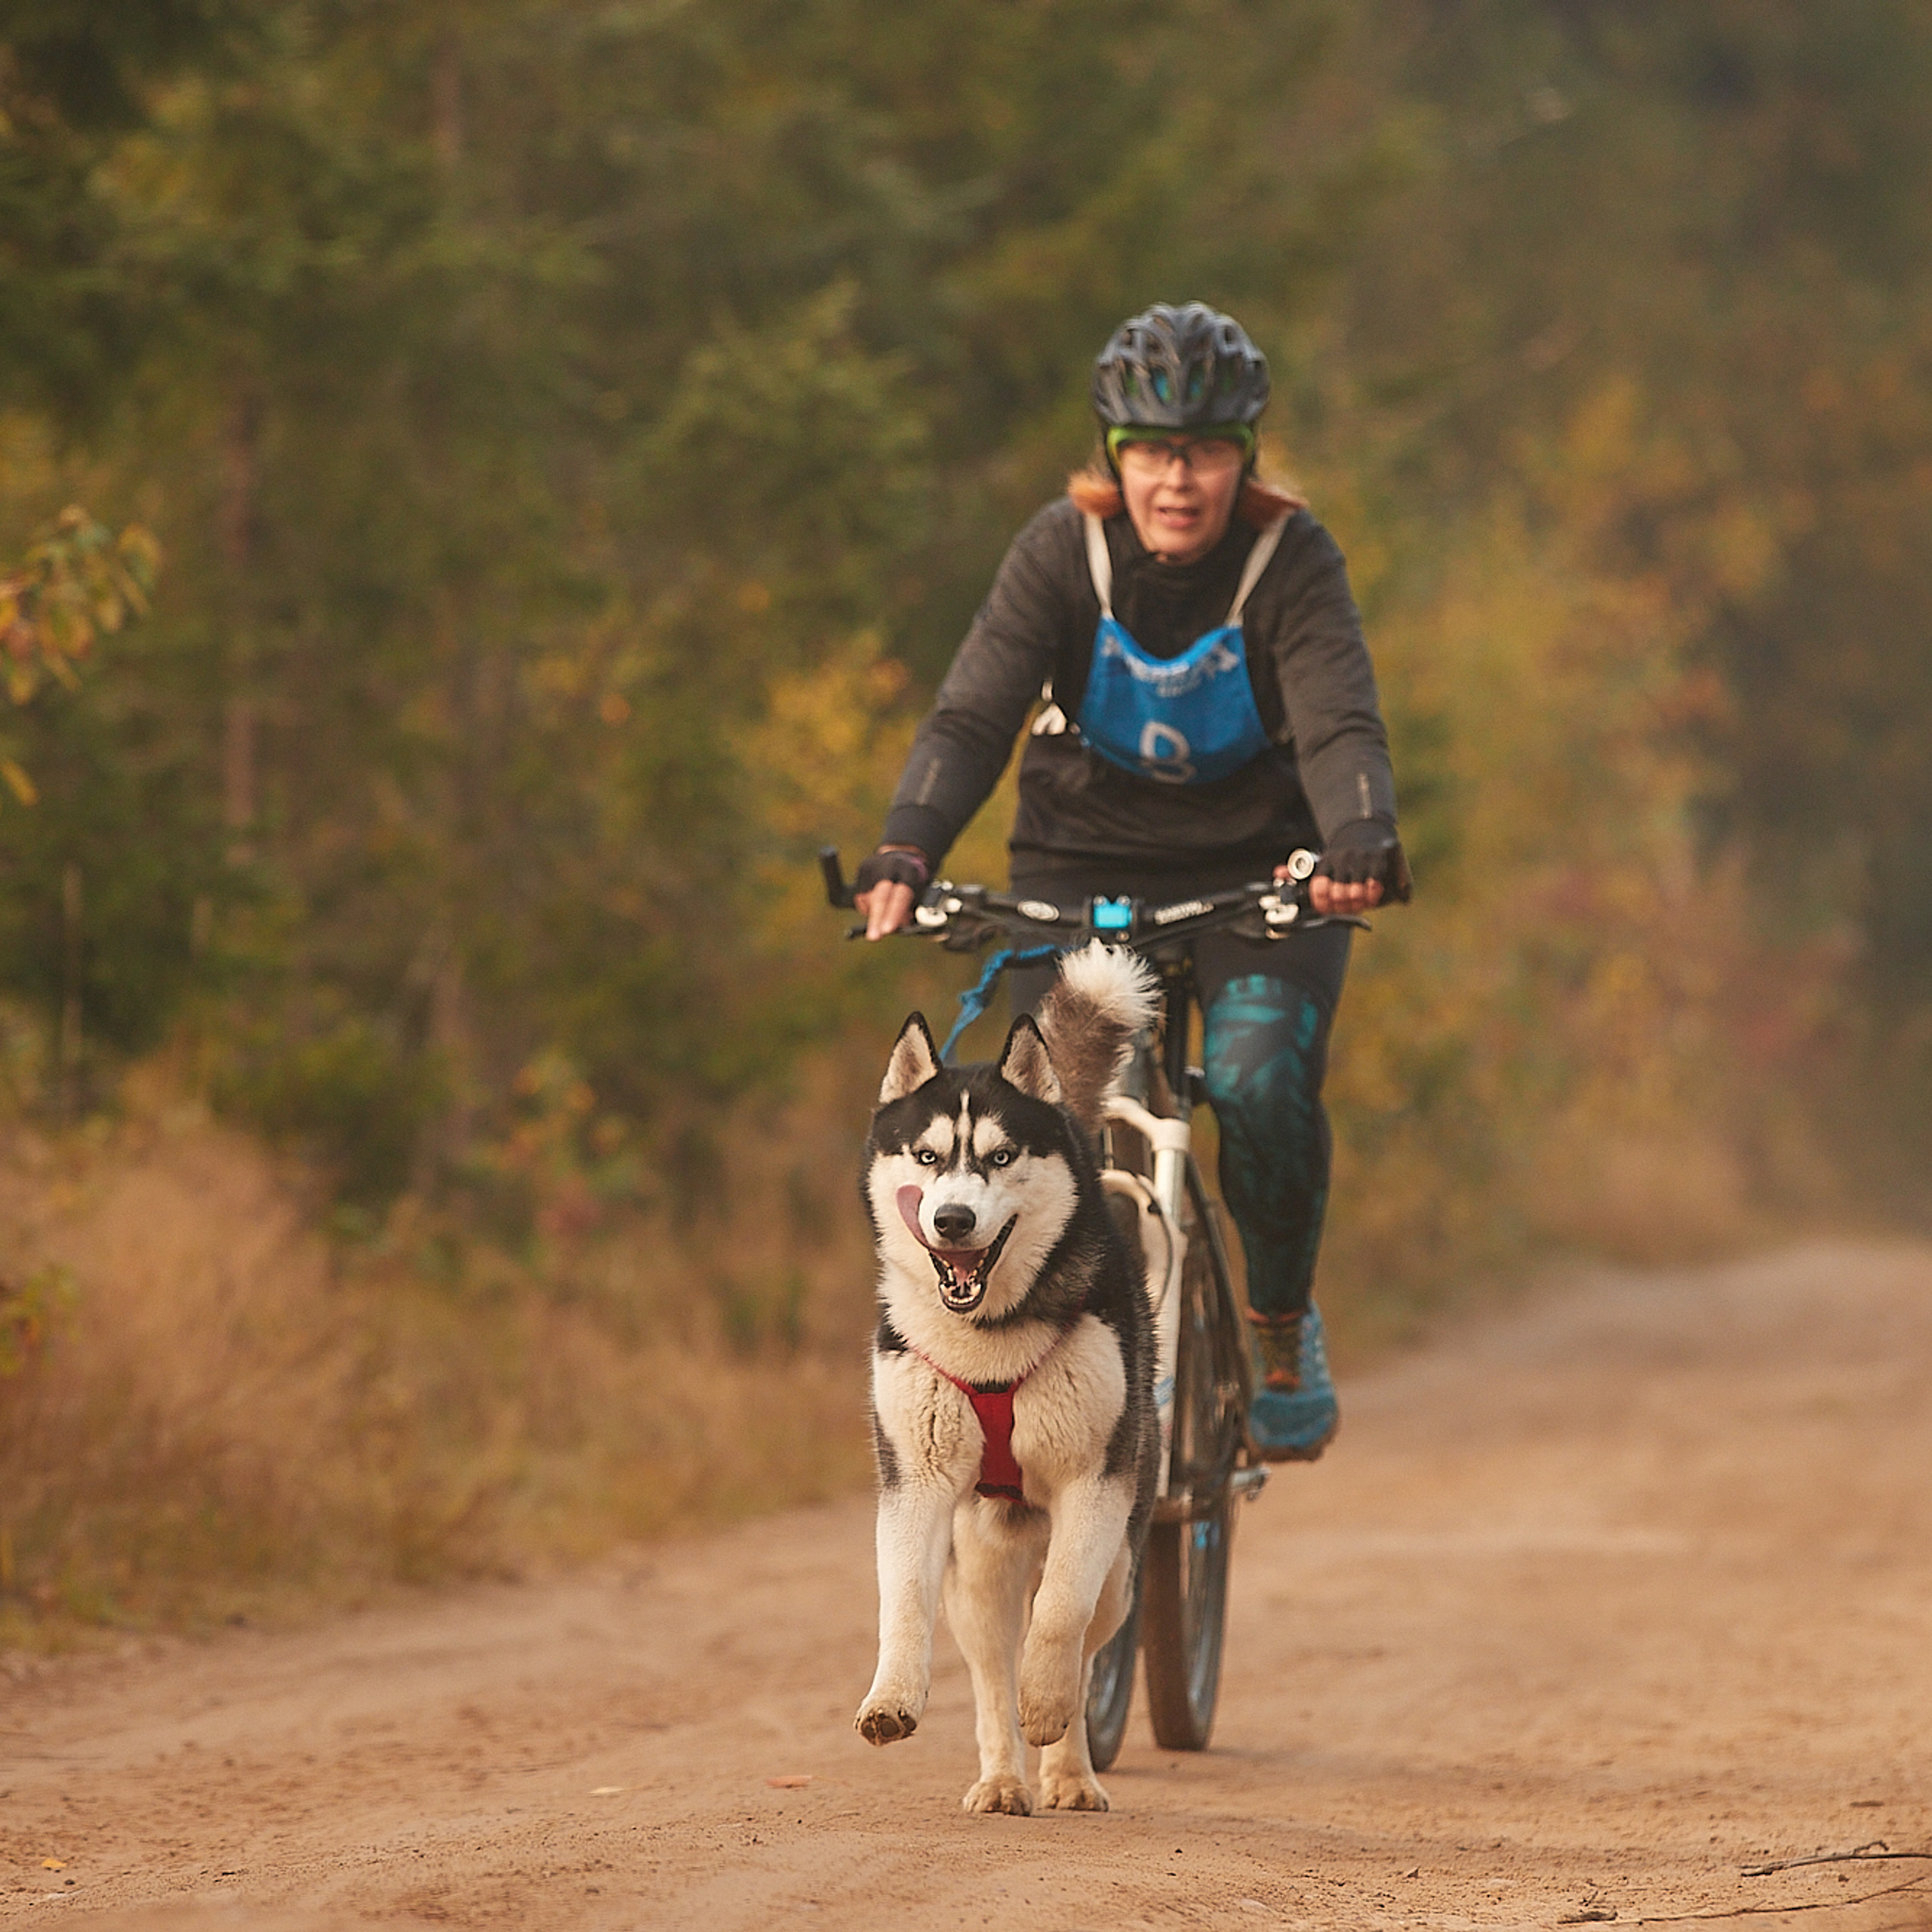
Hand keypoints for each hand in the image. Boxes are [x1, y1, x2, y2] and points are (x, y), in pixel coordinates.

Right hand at [854, 846, 928, 940]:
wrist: (903, 859)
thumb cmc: (912, 885)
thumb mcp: (918, 896)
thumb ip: (908, 912)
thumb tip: (898, 927)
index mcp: (910, 873)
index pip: (900, 895)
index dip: (893, 914)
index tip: (887, 930)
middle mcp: (892, 866)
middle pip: (880, 895)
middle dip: (876, 919)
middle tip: (874, 938)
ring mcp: (876, 865)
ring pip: (868, 898)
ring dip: (875, 914)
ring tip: (885, 913)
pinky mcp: (864, 867)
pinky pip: (861, 895)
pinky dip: (868, 905)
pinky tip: (878, 901)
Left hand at [1287, 823, 1411, 915]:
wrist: (1366, 832)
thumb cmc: (1340, 857)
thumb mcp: (1318, 862)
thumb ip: (1297, 872)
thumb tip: (1278, 873)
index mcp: (1325, 862)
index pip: (1319, 889)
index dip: (1322, 905)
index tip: (1327, 910)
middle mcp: (1341, 858)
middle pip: (1338, 895)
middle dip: (1341, 908)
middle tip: (1345, 910)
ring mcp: (1360, 858)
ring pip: (1356, 893)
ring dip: (1357, 905)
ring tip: (1358, 905)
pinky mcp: (1378, 858)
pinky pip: (1374, 886)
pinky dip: (1372, 897)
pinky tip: (1370, 898)